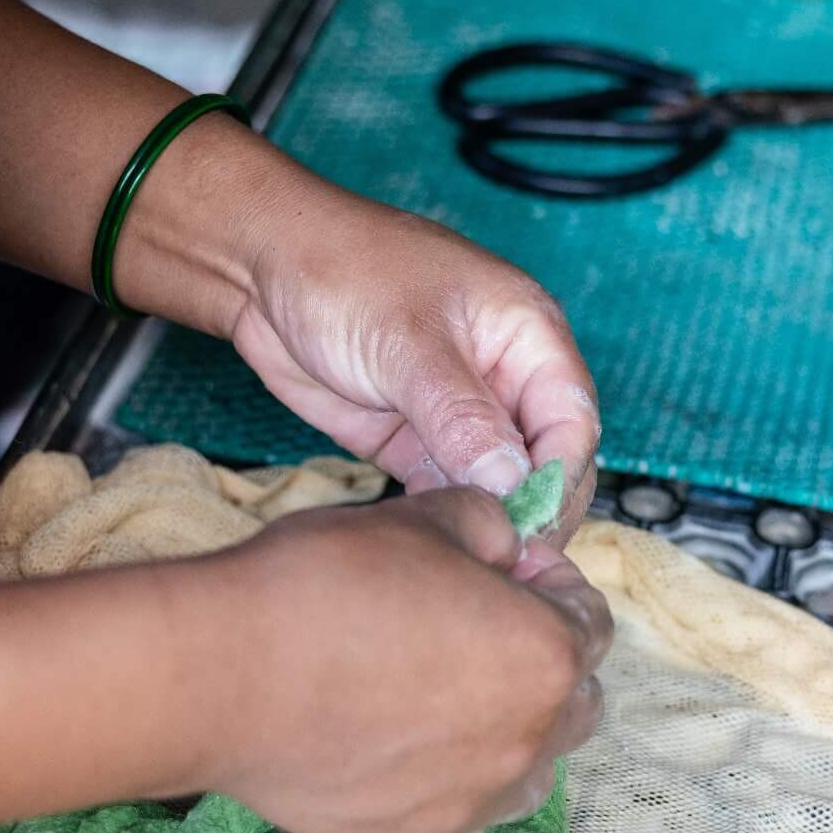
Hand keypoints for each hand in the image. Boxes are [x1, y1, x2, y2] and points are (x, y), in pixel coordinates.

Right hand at [184, 487, 610, 832]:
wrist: (220, 673)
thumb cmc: (324, 583)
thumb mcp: (423, 516)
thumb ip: (491, 526)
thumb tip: (508, 547)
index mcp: (546, 658)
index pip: (590, 622)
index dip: (547, 587)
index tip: (500, 575)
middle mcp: (527, 745)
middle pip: (572, 706)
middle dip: (537, 665)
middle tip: (468, 636)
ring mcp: (470, 807)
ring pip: (525, 775)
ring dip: (502, 738)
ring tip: (436, 703)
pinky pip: (459, 825)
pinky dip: (445, 793)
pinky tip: (399, 757)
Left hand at [230, 187, 601, 532]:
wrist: (261, 270)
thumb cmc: (344, 271)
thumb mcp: (409, 343)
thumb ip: (462, 416)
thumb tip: (513, 483)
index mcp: (528, 336)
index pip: (571, 420)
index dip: (560, 476)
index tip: (532, 524)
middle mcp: (503, 379)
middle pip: (544, 461)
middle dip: (531, 509)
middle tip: (504, 559)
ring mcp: (457, 414)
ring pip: (496, 483)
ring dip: (488, 521)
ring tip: (471, 562)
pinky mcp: (413, 440)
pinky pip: (445, 489)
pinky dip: (446, 516)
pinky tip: (434, 543)